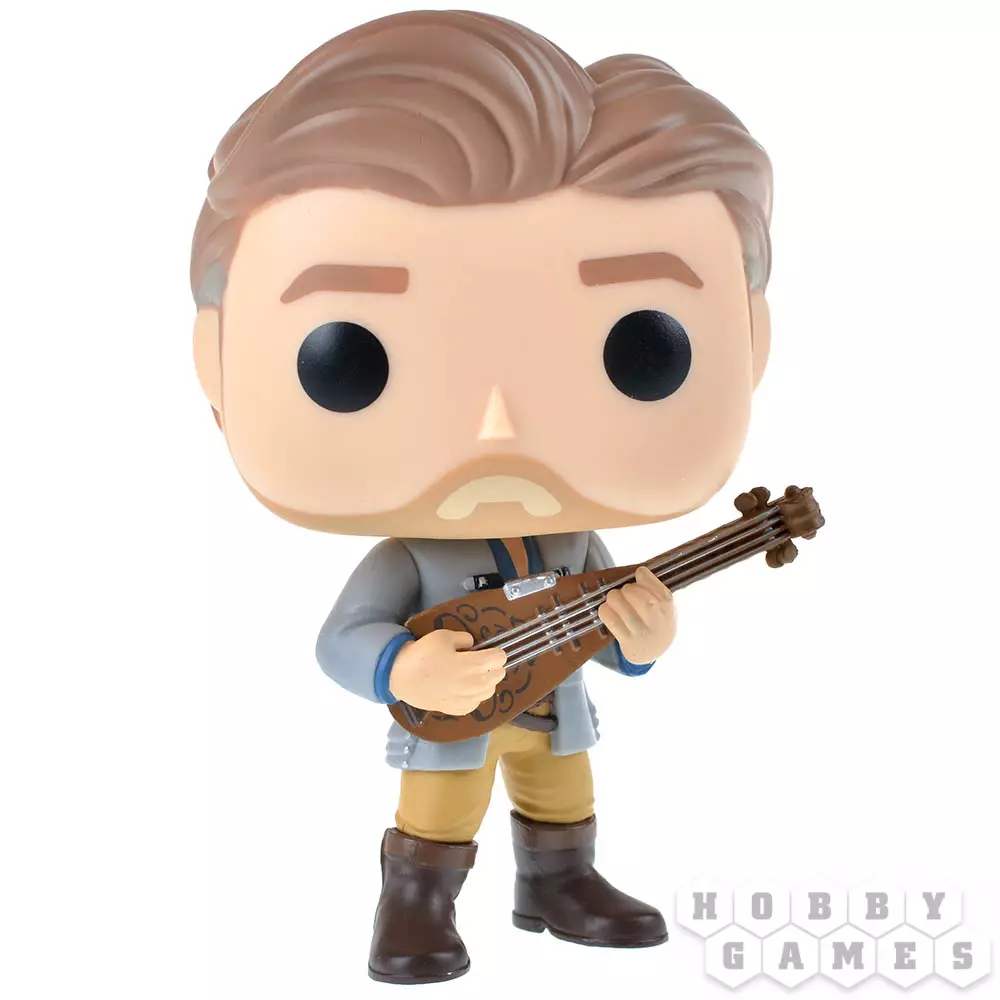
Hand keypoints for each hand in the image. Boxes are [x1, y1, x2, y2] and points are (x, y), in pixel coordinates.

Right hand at [388, 629, 506, 714]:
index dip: (497, 652)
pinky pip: (476, 703)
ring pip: (489, 691)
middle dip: (495, 667)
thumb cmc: (423, 654)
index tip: (491, 650)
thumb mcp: (443, 636)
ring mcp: (465, 699)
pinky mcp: (456, 709)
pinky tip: (467, 689)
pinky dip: (477, 696)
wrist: (401, 677)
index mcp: (473, 664)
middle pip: (497, 676)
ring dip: (488, 682)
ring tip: (478, 674)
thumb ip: (463, 639)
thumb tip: (472, 646)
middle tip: (485, 661)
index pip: (498, 659)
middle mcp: (473, 684)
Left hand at [598, 565, 675, 665]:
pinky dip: (605, 611)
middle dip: (625, 589)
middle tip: (624, 593)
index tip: (638, 577)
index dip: (641, 575)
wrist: (653, 652)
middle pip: (632, 591)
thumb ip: (654, 588)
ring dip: (613, 598)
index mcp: (667, 604)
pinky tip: (608, 611)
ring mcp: (642, 630)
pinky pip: (610, 618)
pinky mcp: (628, 640)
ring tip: (615, 601)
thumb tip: (639, 572)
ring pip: (618, 602)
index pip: (648, 579)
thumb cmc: (656, 622)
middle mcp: (656, 617)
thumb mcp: (664, 605)